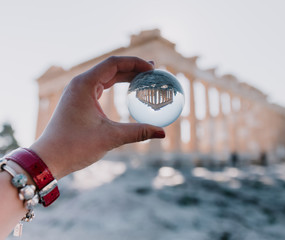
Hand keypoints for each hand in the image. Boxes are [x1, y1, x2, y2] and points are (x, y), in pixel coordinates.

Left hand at [30, 56, 164, 178]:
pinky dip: (116, 86)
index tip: (153, 69)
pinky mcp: (80, 101)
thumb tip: (162, 132)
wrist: (49, 159)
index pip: (114, 63)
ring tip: (144, 78)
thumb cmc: (74, 146)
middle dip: (133, 68)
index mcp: (84, 84)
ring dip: (125, 76)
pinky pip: (101, 87)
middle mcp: (80, 84)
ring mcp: (79, 92)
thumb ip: (138, 132)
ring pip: (106, 76)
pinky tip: (128, 91)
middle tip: (153, 72)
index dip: (135, 63)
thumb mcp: (110, 137)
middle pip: (111, 67)